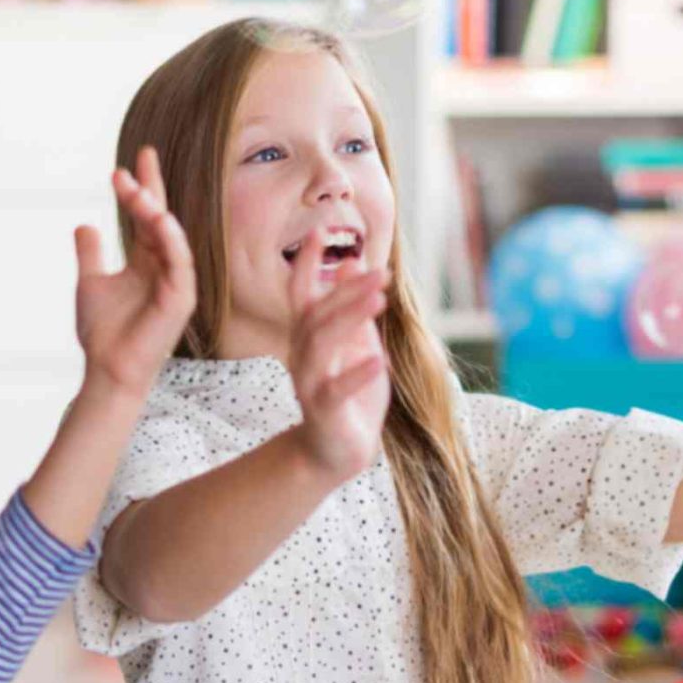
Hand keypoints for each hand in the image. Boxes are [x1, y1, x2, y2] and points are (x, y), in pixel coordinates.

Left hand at [74, 146, 195, 401]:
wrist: (107, 369)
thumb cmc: (102, 333)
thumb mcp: (90, 283)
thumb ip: (91, 254)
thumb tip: (83, 224)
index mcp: (146, 261)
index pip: (147, 217)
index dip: (142, 187)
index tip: (132, 159)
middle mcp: (164, 267)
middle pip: (159, 220)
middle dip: (147, 192)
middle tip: (126, 170)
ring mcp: (174, 282)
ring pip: (169, 237)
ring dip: (154, 212)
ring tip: (135, 192)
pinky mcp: (181, 299)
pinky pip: (180, 263)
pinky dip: (171, 240)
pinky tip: (159, 219)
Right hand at [286, 230, 388, 482]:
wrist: (337, 451)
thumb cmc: (348, 394)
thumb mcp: (356, 342)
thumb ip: (353, 306)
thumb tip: (356, 261)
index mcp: (308, 336)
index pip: (301, 293)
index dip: (308, 264)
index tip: (319, 232)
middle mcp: (302, 355)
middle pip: (316, 315)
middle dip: (347, 291)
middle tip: (381, 273)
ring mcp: (309, 384)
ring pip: (320, 345)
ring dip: (348, 319)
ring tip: (378, 300)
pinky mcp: (323, 412)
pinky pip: (335, 390)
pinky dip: (356, 374)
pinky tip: (379, 360)